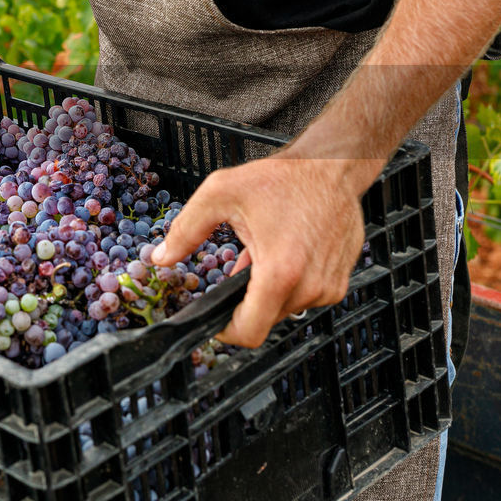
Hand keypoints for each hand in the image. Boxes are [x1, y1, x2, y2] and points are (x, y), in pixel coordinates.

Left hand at [150, 152, 368, 346]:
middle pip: (265, 319)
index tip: (215, 318)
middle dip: (247, 296)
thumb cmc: (283, 177)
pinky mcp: (339, 282)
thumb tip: (160, 258)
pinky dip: (291, 282)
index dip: (225, 331)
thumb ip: (185, 230)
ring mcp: (329, 286)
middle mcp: (310, 285)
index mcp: (280, 271)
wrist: (333, 167)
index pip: (249, 332)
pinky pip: (306, 297)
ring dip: (269, 288)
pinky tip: (286, 252)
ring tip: (266, 251)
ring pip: (285, 308)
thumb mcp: (220, 194)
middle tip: (243, 261)